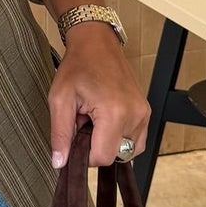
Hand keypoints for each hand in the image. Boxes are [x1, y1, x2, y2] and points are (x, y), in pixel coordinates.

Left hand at [47, 22, 150, 171]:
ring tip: (95, 120)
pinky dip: (120, 137)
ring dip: (109, 142)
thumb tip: (59, 162)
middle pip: (115, 156)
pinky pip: (135, 140)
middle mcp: (134, 115)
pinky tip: (106, 120)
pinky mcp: (146, 112)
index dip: (85, 156)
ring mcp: (143, 113)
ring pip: (127, 151)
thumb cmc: (78, 66)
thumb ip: (60, 134)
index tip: (76, 139)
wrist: (96, 43)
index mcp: (114, 112)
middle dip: (96, 146)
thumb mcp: (60, 99)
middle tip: (84, 122)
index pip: (103, 158)